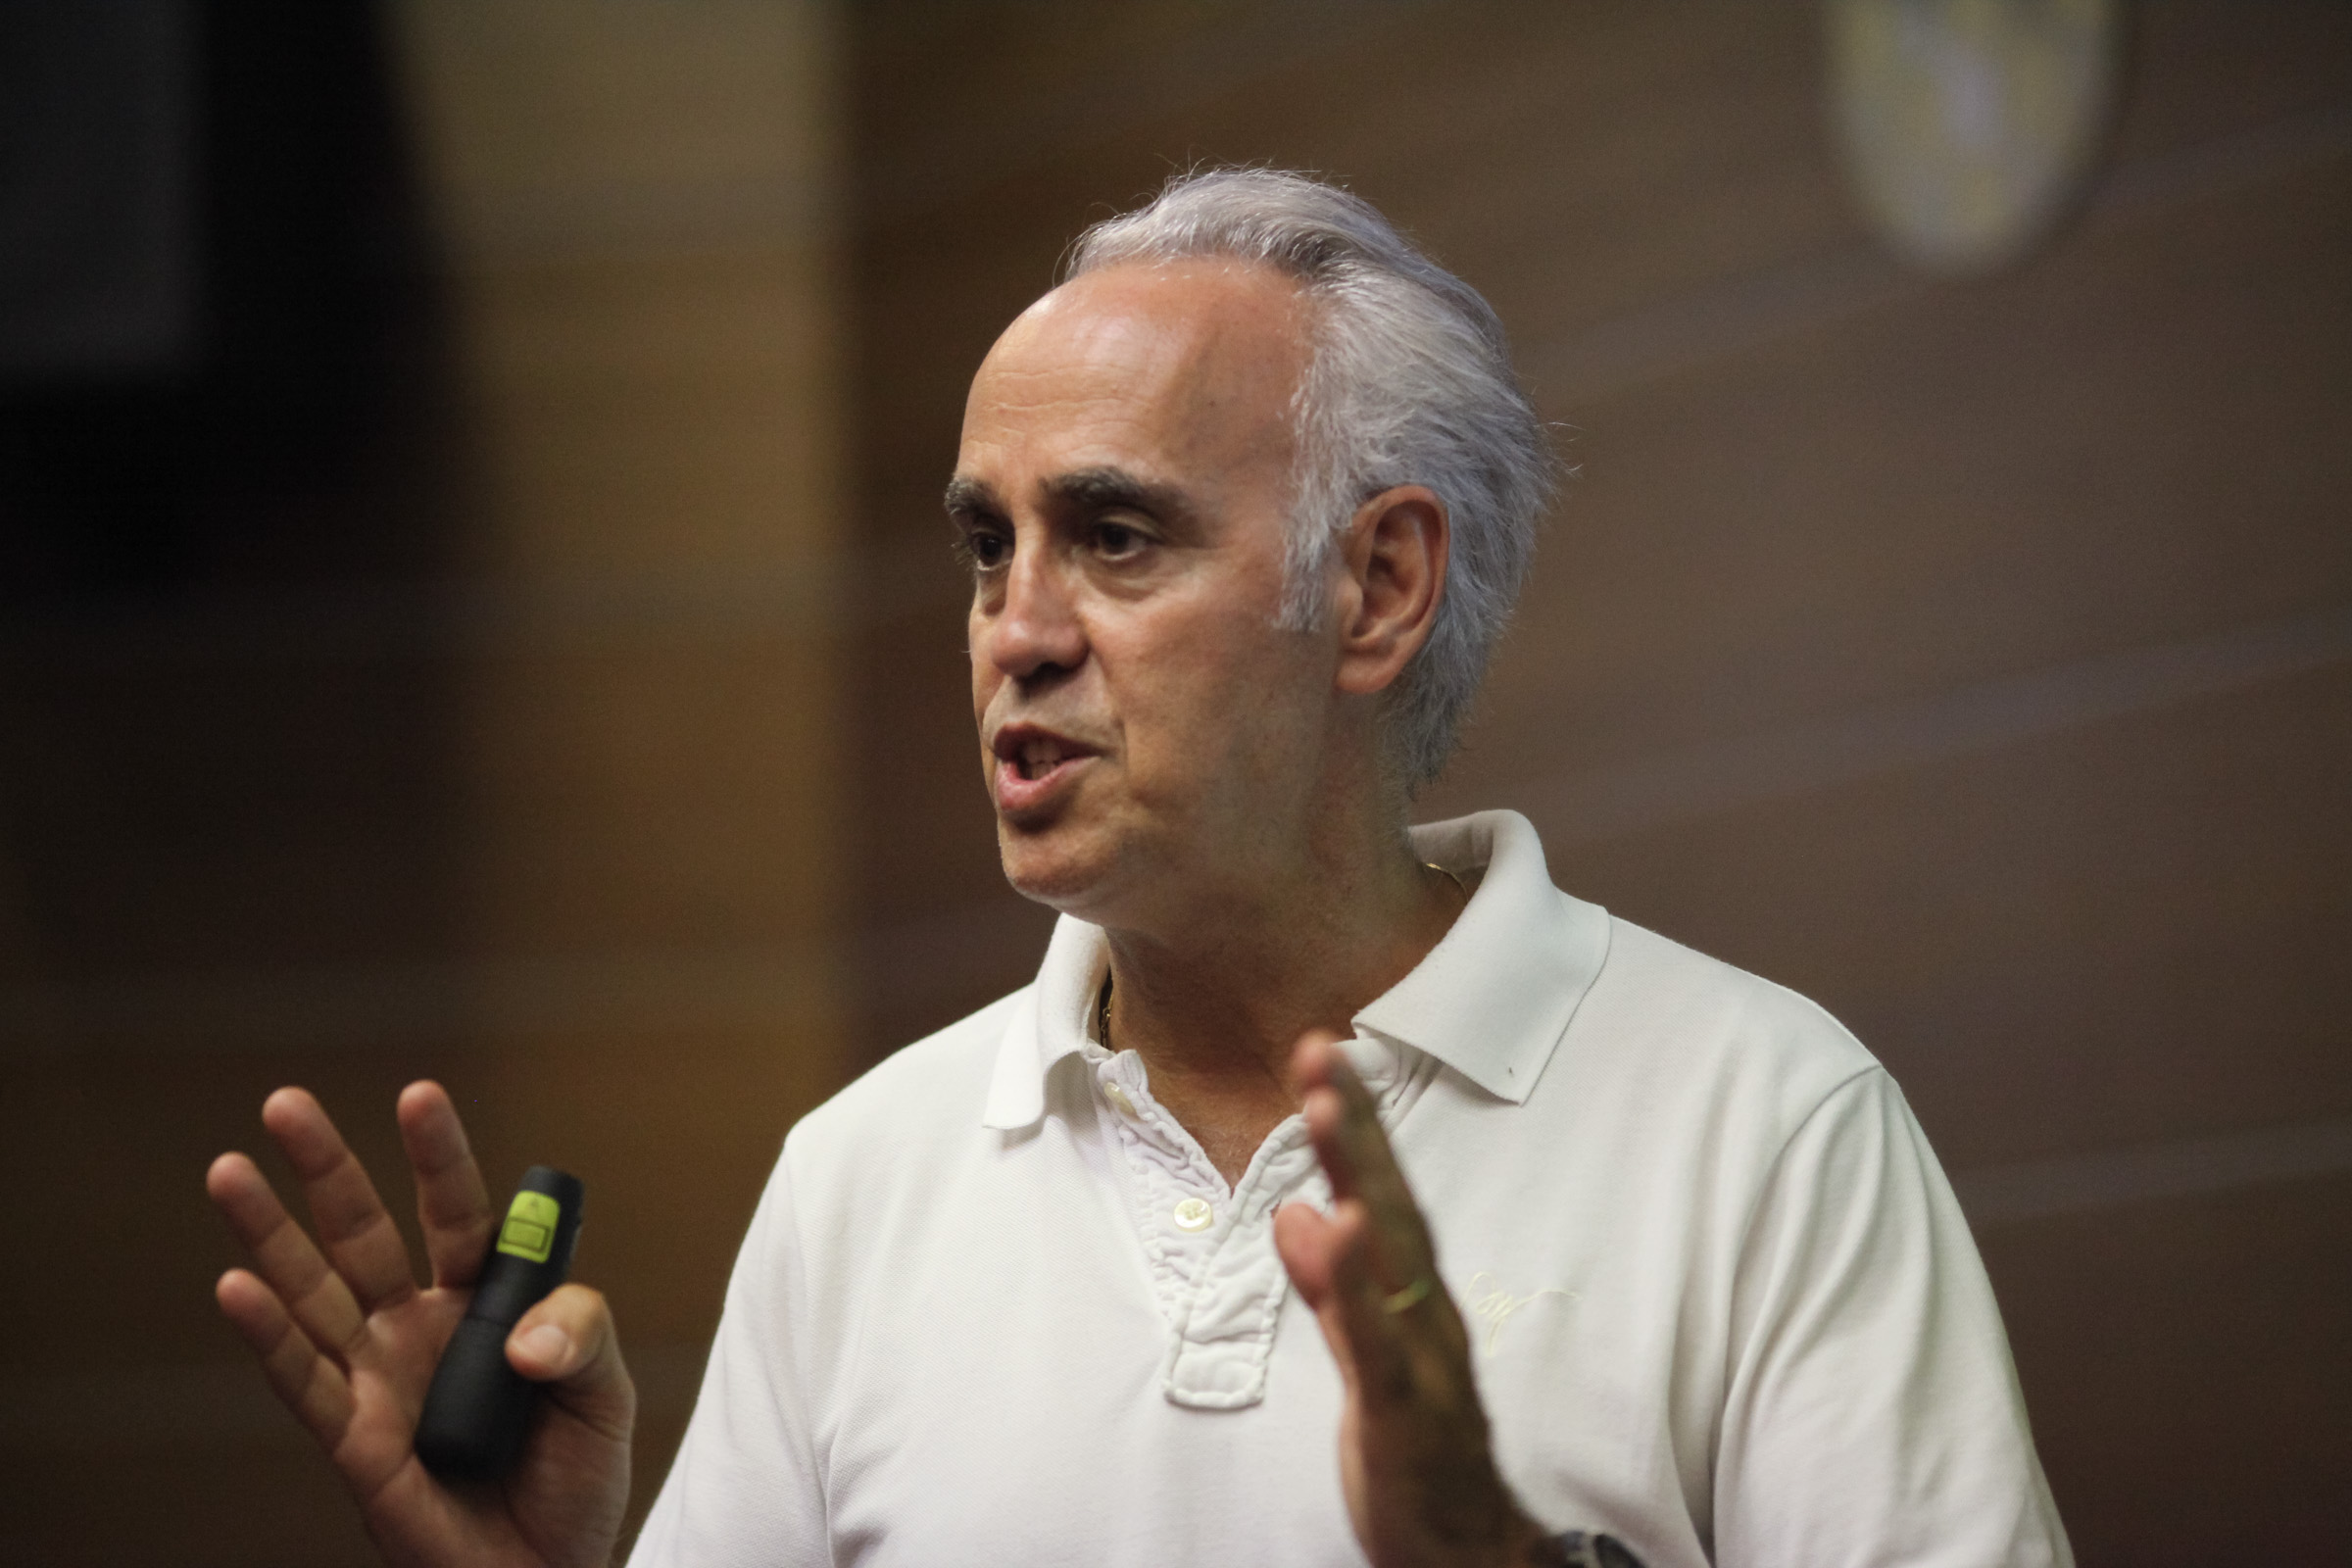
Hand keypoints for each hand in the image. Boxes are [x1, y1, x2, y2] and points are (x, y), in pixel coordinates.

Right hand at [206, 1083, 632, 1567]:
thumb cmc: (574, 1479)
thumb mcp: (605, 1395)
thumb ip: (582, 1337)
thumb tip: (522, 1334)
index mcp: (484, 1303)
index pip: (459, 1212)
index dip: (438, 1156)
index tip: (419, 1094)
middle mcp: (420, 1327)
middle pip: (364, 1233)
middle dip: (326, 1168)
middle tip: (286, 1102)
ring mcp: (379, 1378)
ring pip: (314, 1291)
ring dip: (268, 1234)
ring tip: (227, 1170)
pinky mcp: (352, 1440)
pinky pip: (302, 1379)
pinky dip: (267, 1333)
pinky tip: (235, 1285)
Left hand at [1273, 1034, 1550, 1567]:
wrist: (1464, 1552)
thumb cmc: (1419, 1452)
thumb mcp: (1361, 1354)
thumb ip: (1331, 1285)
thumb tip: (1301, 1210)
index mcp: (1411, 1297)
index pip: (1378, 1195)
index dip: (1351, 1124)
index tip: (1320, 1053)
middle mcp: (1426, 1312)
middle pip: (1390, 1203)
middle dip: (1355, 1125)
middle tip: (1321, 1051)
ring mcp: (1423, 1359)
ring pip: (1390, 1256)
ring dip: (1359, 1176)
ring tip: (1326, 1110)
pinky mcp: (1406, 1414)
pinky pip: (1380, 1341)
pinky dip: (1360, 1285)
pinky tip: (1341, 1230)